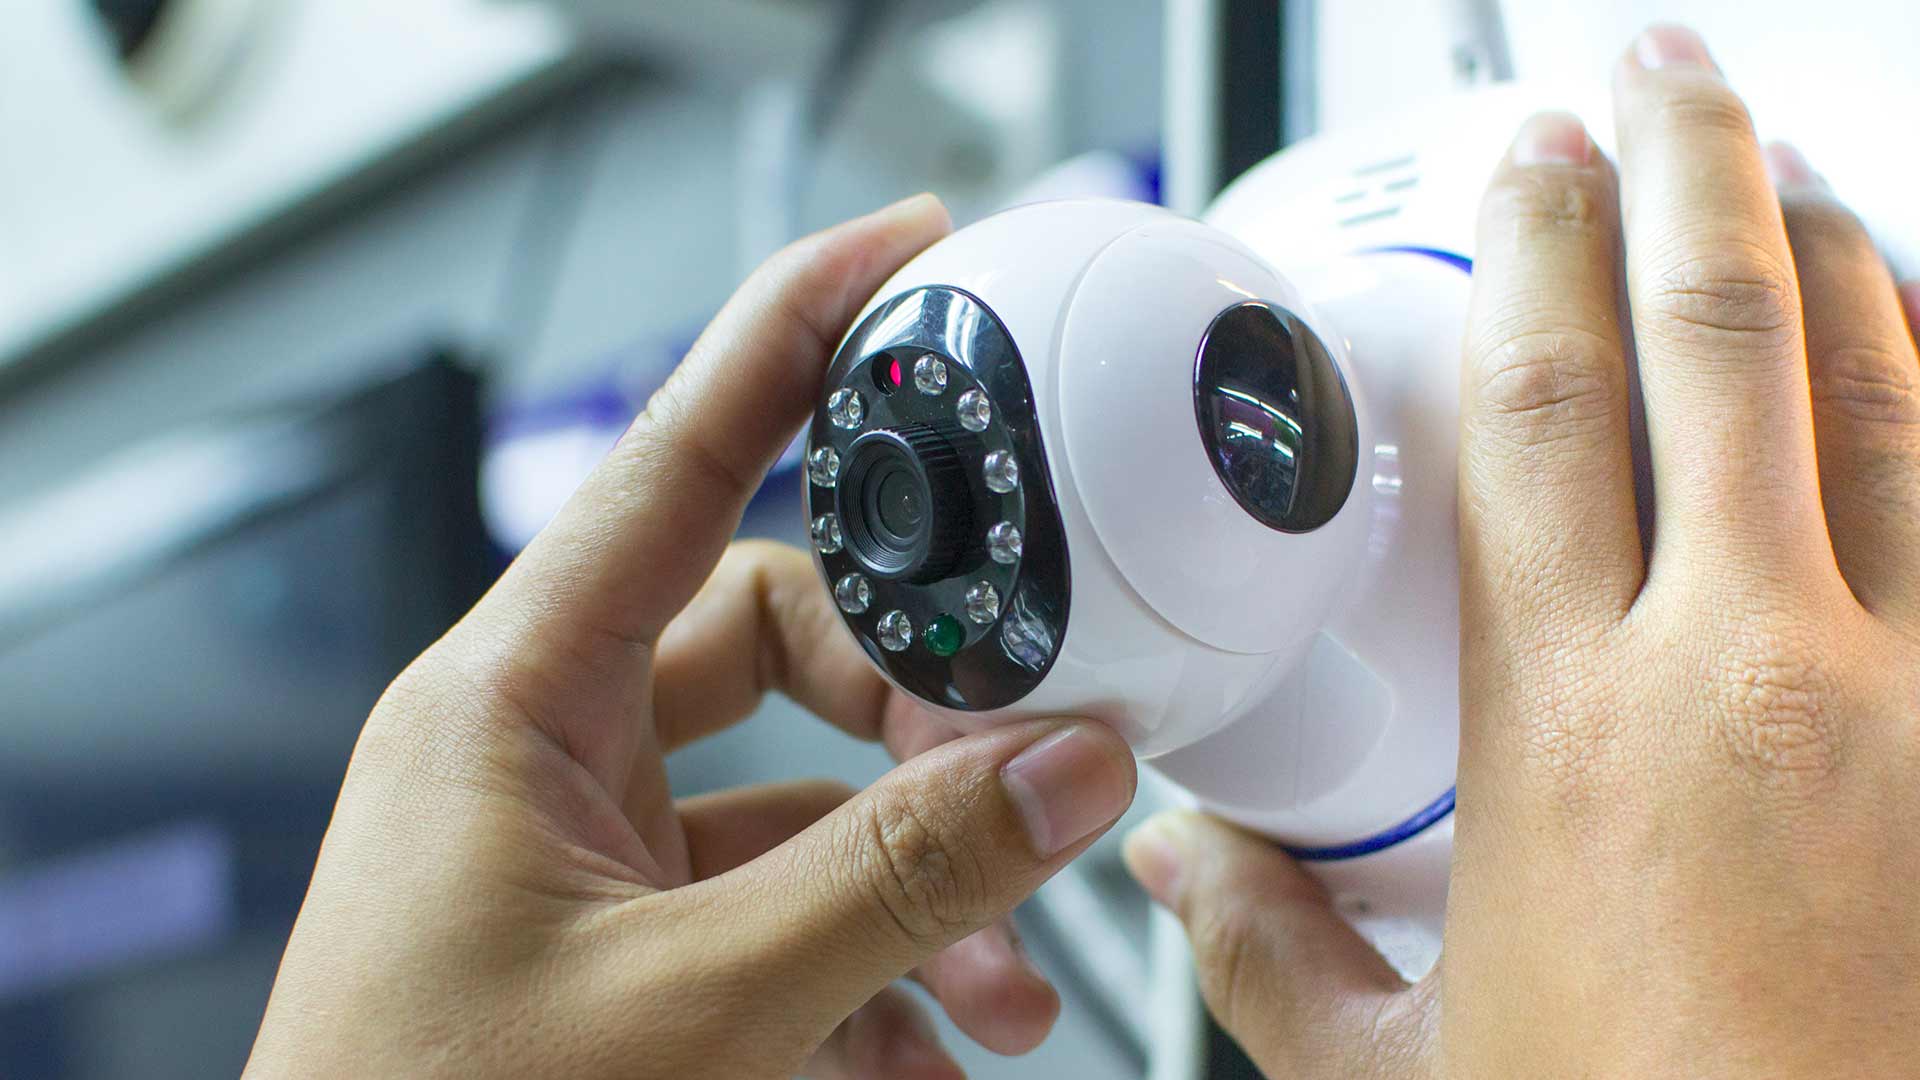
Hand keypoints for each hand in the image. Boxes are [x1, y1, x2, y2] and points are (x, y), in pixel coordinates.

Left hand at [244, 195, 1136, 1079]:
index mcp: (510, 703)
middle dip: (920, 708)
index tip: (904, 252)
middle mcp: (546, 753)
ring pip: (798, 798)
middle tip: (1030, 769)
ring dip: (921, 876)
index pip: (673, 462)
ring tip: (1015, 990)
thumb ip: (892, 880)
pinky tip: (941, 1052)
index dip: (792, 337)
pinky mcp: (624, 947)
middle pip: (778, 639)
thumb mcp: (693, 1009)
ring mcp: (589, 855)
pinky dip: (874, 970)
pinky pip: (781, 910)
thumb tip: (1067, 765)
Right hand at [1124, 24, 1919, 1077]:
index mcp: (1571, 731)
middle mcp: (1749, 677)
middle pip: (1716, 343)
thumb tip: (1173, 867)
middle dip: (1682, 172)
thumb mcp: (1401, 1076)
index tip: (1521, 162)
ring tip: (1786, 167)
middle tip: (1655, 73)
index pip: (1534, 416)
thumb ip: (1269, 954)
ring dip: (1835, 252)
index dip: (1525, 258)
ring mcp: (1917, 699)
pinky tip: (1917, 353)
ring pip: (1884, 397)